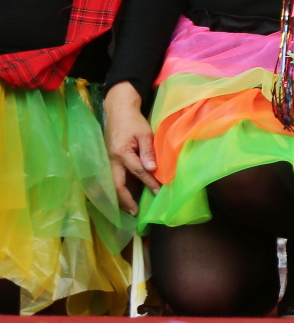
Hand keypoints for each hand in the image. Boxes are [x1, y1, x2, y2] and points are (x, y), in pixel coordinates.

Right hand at [102, 82, 158, 214]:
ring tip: (129, 209)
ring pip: (111, 184)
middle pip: (116, 185)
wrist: (117, 111)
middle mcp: (110, 160)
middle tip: (135, 212)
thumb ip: (147, 151)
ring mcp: (106, 161)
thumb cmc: (133, 121)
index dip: (148, 183)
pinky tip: (124, 197)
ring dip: (119, 198)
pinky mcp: (107, 161)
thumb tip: (152, 170)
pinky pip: (111, 179)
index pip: (137, 172)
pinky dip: (117, 189)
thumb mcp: (144, 133)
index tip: (158, 192)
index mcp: (121, 152)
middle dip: (125, 200)